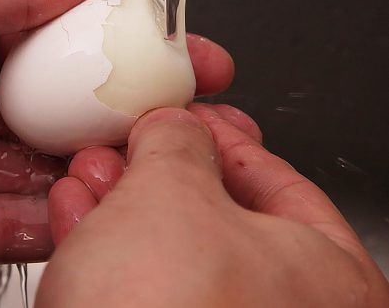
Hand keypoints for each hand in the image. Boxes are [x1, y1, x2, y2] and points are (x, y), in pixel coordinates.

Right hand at [40, 105, 388, 307]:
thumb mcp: (172, 192)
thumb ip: (179, 143)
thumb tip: (174, 126)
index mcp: (327, 279)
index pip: (278, 180)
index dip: (221, 137)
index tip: (185, 117)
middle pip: (216, 216)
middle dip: (158, 169)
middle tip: (130, 141)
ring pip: (167, 250)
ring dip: (122, 202)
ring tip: (90, 170)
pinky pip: (135, 285)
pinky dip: (104, 244)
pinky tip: (75, 213)